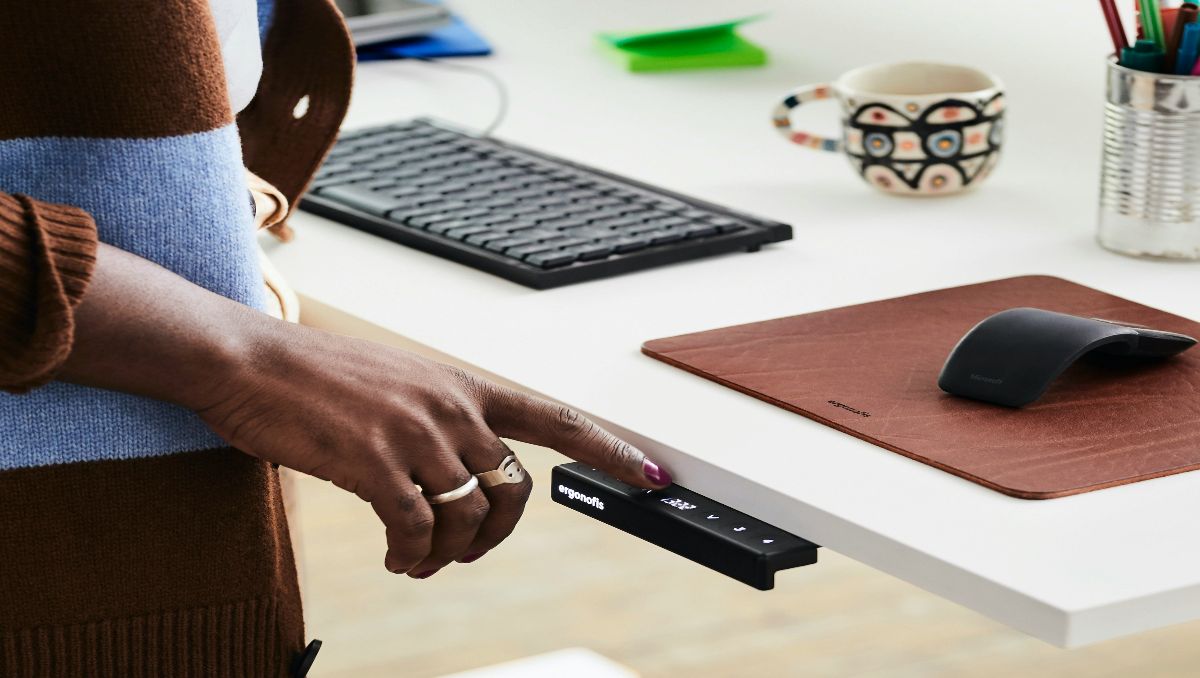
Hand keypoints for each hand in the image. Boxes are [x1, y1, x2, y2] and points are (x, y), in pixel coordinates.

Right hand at [59, 244, 669, 577]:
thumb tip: (468, 480)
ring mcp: (414, 432)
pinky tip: (395, 559)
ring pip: (469, 517)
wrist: (247, 361)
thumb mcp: (398, 386)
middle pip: (514, 491)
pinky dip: (412, 558)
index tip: (651, 474)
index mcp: (462, 384)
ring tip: (416, 560)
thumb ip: (442, 424)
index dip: (607, 449)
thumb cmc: (317, 378)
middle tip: (459, 553)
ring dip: (446, 555)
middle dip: (495, 536)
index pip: (554, 417)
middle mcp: (450, 405)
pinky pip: (417, 531)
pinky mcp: (374, 462)